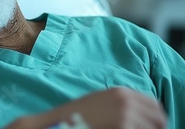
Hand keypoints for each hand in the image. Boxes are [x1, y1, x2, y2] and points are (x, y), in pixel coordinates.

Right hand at [5, 87, 166, 128]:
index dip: (157, 118)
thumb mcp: (100, 102)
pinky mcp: (124, 127)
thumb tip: (142, 116)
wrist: (60, 122)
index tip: (152, 127)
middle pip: (158, 118)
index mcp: (121, 92)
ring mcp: (126, 115)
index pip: (155, 105)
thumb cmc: (76, 116)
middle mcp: (126, 100)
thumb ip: (121, 104)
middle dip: (153, 127)